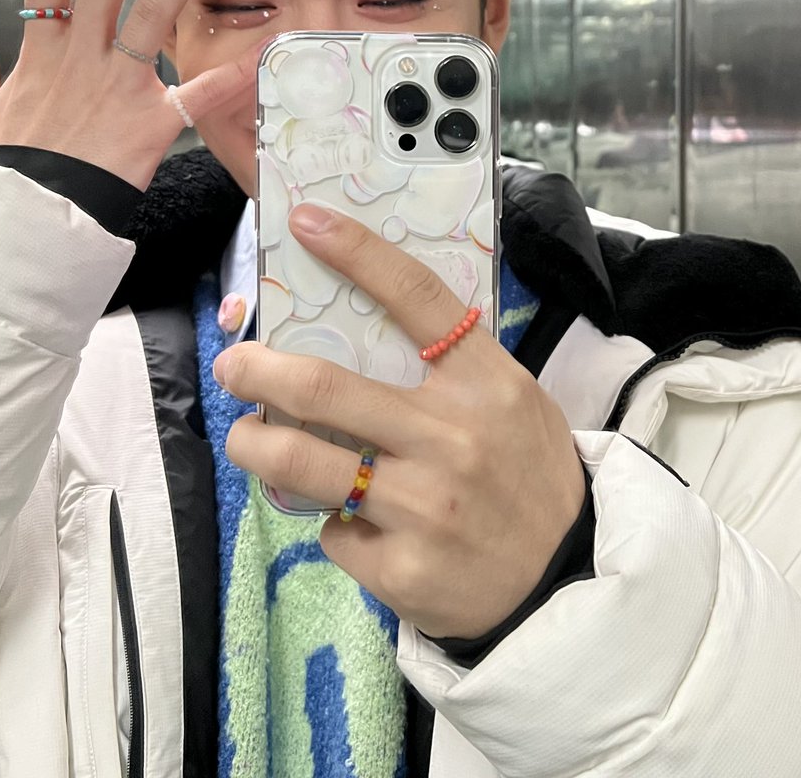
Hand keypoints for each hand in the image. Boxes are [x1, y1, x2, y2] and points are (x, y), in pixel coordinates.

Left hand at [219, 204, 586, 639]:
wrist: (566, 580)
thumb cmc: (530, 475)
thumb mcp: (513, 404)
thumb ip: (451, 373)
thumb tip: (359, 339)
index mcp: (487, 384)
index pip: (417, 299)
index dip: (358, 252)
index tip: (307, 221)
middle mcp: (453, 438)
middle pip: (325, 387)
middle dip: (257, 370)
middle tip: (233, 364)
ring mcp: (424, 507)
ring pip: (300, 462)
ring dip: (253, 442)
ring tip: (245, 435)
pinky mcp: (400, 569)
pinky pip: (333, 531)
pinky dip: (330, 519)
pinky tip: (353, 519)